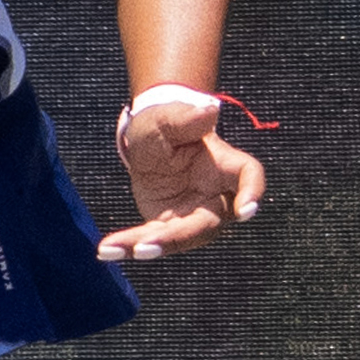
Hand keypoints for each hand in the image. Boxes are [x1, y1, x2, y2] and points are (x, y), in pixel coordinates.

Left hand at [98, 85, 269, 264]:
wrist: (149, 140)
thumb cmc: (166, 124)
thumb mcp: (169, 117)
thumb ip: (186, 117)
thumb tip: (209, 110)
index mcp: (225, 165)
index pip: (249, 177)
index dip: (252, 192)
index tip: (246, 210)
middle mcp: (216, 196)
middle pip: (207, 223)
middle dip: (178, 237)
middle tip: (147, 245)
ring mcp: (194, 215)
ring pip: (178, 238)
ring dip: (148, 246)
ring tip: (113, 249)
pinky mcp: (170, 225)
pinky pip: (153, 239)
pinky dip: (129, 246)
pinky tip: (107, 250)